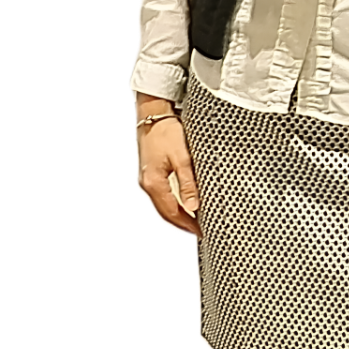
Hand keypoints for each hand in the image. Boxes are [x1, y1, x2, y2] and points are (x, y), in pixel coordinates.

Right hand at [136, 116, 202, 238]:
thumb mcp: (182, 157)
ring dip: (177, 217)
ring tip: (194, 223)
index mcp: (154, 183)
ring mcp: (146, 180)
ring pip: (162, 207)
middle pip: (165, 214)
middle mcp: (147, 185)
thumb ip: (188, 183)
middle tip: (200, 232)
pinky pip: (160, 198)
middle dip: (182, 225)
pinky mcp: (149, 175)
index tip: (201, 232)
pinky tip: (182, 207)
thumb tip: (193, 206)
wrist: (152, 115)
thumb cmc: (166, 132)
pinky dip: (172, 206)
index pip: (172, 213)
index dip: (187, 225)